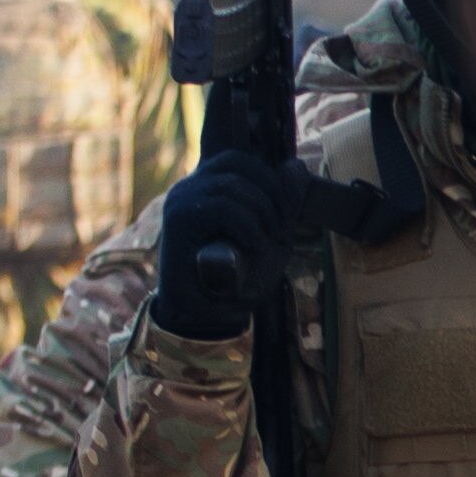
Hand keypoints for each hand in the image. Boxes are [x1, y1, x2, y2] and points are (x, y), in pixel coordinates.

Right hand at [148, 146, 293, 341]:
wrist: (205, 316)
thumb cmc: (237, 279)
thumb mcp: (271, 236)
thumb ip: (284, 204)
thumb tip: (296, 165)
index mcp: (208, 186)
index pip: (240, 159)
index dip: (270, 177)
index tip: (285, 214)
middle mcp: (190, 187)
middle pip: (238, 163)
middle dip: (271, 194)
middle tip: (281, 230)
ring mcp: (181, 201)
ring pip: (231, 185)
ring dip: (262, 212)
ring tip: (267, 242)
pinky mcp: (178, 221)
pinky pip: (220, 207)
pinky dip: (246, 226)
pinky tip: (254, 246)